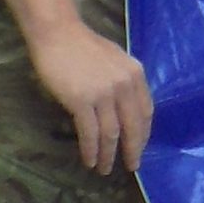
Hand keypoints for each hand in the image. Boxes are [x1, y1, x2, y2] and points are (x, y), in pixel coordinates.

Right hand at [29, 21, 152, 173]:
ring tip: (105, 169)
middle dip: (132, 150)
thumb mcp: (116, 60)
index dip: (143, 133)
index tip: (140, 147)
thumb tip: (127, 109)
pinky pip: (90, 133)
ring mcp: (104, 94)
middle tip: (131, 166)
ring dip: (109, 155)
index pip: (146, 112)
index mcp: (136, 74)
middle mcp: (124, 85)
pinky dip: (91, 150)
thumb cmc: (83, 46)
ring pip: (111, 134)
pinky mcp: (82, 101)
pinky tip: (90, 160)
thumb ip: (125, 82)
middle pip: (133, 126)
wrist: (57, 33)